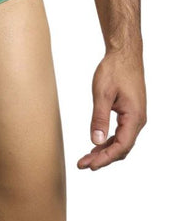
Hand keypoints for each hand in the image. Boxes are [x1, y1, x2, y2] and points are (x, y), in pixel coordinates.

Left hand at [77, 44, 146, 169]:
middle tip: (82, 165)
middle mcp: (138, 120)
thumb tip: (95, 141)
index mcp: (134, 117)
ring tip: (86, 158)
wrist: (124, 54)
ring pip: (121, 141)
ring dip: (104, 151)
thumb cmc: (114, 70)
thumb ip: (99, 118)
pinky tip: (96, 144)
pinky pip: (120, 132)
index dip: (105, 158)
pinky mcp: (130, 113)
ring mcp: (135, 117)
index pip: (121, 146)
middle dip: (102, 158)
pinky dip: (108, 140)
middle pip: (122, 148)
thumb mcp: (102, 94)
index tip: (90, 166)